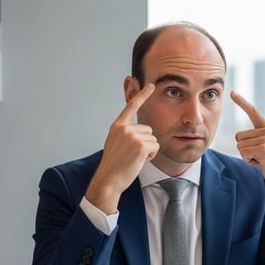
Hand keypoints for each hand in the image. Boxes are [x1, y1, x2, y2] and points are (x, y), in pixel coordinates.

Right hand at [85, 83, 157, 213]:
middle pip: (148, 129)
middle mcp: (124, 128)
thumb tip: (141, 131)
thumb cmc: (114, 165)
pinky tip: (139, 160)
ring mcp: (132, 136)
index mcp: (117, 126)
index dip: (142, 94)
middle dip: (145, 142)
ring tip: (134, 158)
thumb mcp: (116, 143)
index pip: (131, 106)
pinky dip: (151, 155)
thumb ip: (126, 133)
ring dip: (148, 150)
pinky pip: (155, 147)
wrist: (109, 179)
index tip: (151, 85)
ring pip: (153, 139)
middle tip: (132, 154)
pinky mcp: (141, 145)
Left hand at [230, 91, 264, 197]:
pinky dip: (249, 161)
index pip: (252, 111)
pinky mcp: (264, 148)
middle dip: (244, 150)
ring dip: (247, 157)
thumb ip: (255, 139)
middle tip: (259, 157)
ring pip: (239, 146)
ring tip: (261, 160)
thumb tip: (239, 138)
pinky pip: (243, 153)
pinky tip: (261, 164)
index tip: (232, 92)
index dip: (241, 101)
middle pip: (238, 136)